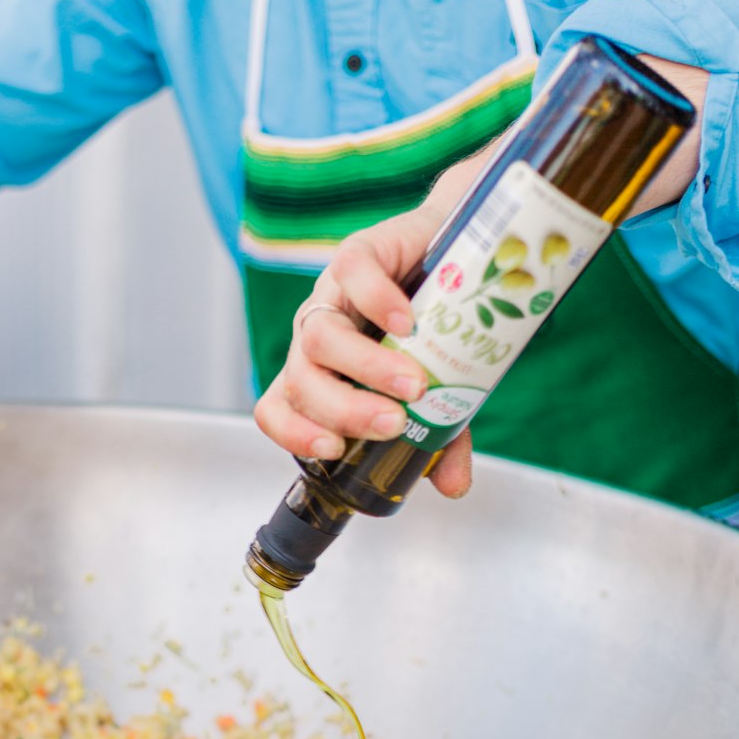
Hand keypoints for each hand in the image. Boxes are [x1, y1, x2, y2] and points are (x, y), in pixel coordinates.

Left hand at [253, 205, 471, 498]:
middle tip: (395, 423)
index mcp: (319, 375)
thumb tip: (453, 487)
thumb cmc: (436, 333)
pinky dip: (378, 301)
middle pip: (301, 381)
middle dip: (345, 411)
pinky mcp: (358, 252)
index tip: (335, 452)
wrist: (462, 259)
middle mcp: (314, 338)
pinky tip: (410, 323)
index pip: (276, 409)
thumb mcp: (439, 395)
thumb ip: (441, 439)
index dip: (293, 434)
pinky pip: (352, 274)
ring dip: (366, 368)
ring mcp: (331, 294)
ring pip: (320, 337)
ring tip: (416, 384)